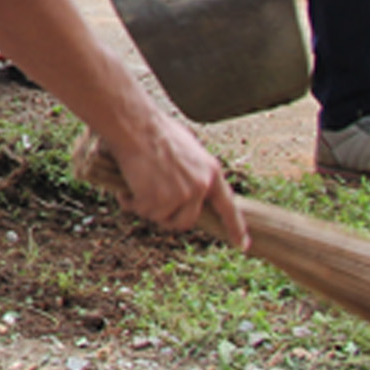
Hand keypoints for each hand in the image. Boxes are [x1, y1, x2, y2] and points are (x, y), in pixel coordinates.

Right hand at [73, 117, 247, 247]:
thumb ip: (192, 171)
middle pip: (186, 221)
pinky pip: (141, 210)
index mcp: (212, 172)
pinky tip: (128, 182)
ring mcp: (181, 195)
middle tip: (150, 202)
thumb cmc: (155, 130)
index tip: (242, 245)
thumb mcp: (187, 149)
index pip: (228, 207)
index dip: (235, 228)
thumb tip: (185, 186)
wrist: (135, 125)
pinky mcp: (159, 200)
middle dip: (166, 216)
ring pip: (160, 217)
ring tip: (135, 182)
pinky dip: (130, 200)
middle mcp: (200, 186)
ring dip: (144, 205)